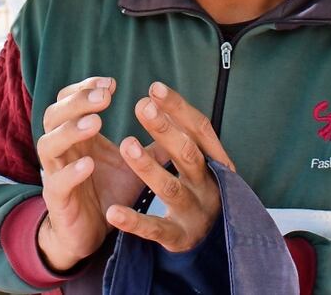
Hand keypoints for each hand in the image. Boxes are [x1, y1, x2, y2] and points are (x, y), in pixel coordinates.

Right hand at [36, 77, 165, 270]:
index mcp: (76, 135)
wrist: (91, 232)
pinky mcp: (58, 200)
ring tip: (96, 123)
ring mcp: (55, 173)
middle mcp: (61, 149)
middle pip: (53, 115)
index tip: (111, 84)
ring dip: (70, 131)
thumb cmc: (110, 191)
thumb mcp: (133, 163)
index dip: (84, 88)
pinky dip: (70, 171)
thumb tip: (180, 124)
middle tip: (104, 97)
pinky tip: (89, 164)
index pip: (68, 100)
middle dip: (77, 102)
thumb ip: (151, 144)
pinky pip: (57, 182)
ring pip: (48, 143)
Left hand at [105, 82, 233, 252]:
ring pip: (171, 188)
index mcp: (212, 162)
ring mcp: (194, 212)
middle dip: (165, 129)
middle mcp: (207, 184)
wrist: (217, 243)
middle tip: (141, 106)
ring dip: (148, 167)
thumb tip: (152, 95)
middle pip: (188, 153)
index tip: (154, 88)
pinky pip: (155, 229)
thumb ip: (178, 133)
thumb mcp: (194, 162)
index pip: (199, 129)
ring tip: (126, 145)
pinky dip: (134, 221)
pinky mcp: (179, 238)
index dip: (178, 107)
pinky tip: (113, 211)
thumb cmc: (199, 189)